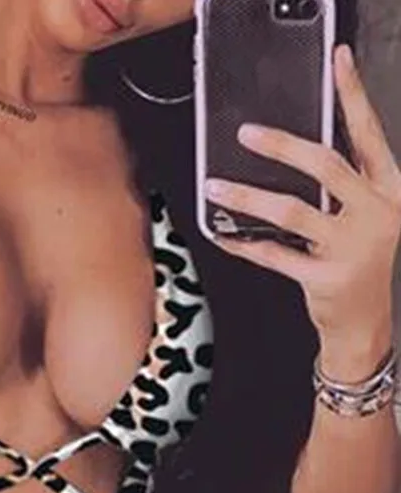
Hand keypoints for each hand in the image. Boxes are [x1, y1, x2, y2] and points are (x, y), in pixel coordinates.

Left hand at [204, 44, 400, 369]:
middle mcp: (375, 213)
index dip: (352, 96)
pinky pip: (274, 255)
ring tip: (216, 187)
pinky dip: (244, 244)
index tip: (337, 63)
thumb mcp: (365, 217)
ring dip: (247, 196)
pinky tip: (223, 235)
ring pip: (291, 210)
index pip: (369, 134)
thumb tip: (296, 153)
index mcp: (388, 191)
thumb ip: (343, 185)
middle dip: (282, 146)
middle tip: (247, 134)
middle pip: (325, 166)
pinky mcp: (325, 278)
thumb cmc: (361, 264)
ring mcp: (351, 247)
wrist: (366, 323)